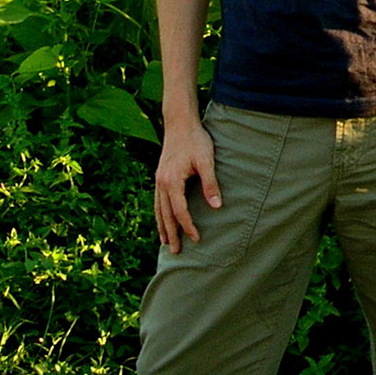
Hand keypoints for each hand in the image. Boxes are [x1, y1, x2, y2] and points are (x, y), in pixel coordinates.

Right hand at [154, 114, 219, 254]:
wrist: (180, 123)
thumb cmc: (195, 140)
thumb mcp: (206, 161)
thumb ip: (210, 184)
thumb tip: (217, 206)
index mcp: (172, 182)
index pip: (180, 212)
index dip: (188, 227)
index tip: (197, 238)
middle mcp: (161, 183)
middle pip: (165, 215)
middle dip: (171, 234)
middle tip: (176, 251)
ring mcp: (158, 179)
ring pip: (158, 209)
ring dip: (162, 226)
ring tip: (165, 241)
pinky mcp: (160, 175)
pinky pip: (158, 200)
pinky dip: (159, 213)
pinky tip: (162, 218)